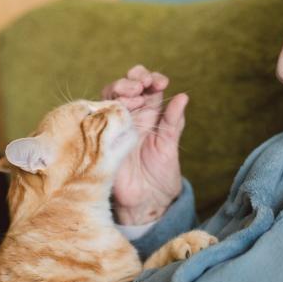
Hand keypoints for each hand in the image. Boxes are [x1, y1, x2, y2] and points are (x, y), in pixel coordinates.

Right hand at [102, 65, 187, 224]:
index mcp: (150, 115)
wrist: (147, 203)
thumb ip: (174, 122)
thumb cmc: (160, 176)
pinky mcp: (104, 138)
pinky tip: (122, 107)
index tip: (162, 82)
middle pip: (126, 86)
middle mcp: (132, 117)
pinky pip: (99, 115)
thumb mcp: (170, 146)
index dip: (152, 79)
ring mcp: (116, 125)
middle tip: (145, 83)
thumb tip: (183, 96)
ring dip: (122, 87)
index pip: (148, 87)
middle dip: (135, 78)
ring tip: (136, 93)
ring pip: (111, 95)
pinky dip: (109, 106)